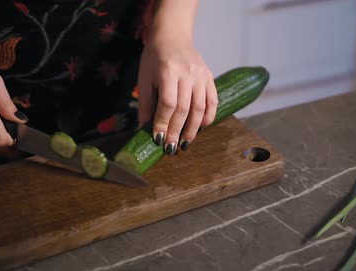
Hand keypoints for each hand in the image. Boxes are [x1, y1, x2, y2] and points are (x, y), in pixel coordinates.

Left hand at [137, 35, 217, 154]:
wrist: (172, 36)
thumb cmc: (154, 57)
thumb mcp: (144, 77)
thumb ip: (145, 102)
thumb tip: (143, 128)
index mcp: (167, 70)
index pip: (167, 103)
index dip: (163, 123)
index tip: (158, 139)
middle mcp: (187, 73)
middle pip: (184, 109)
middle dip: (176, 131)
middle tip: (170, 148)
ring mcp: (201, 75)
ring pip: (200, 108)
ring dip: (193, 129)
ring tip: (184, 143)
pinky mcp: (209, 77)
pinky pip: (212, 101)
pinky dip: (208, 117)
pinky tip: (201, 128)